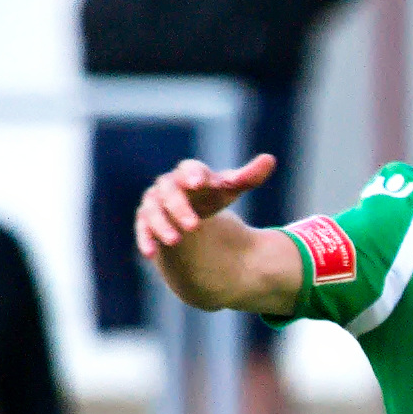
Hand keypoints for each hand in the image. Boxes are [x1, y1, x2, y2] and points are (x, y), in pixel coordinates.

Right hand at [135, 154, 277, 257]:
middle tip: (194, 226)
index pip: (189, 169)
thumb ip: (248, 177)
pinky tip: (150, 254)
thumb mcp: (230, 189)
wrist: (192, 211)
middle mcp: (168, 185)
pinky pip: (142, 229)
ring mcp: (155, 203)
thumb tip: (270, 159)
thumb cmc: (212, 195)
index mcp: (190, 174)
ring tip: (175, 241)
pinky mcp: (147, 222)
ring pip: (153, 211)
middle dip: (179, 207)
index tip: (199, 182)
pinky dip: (145, 240)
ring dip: (162, 225)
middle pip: (169, 191)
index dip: (193, 174)